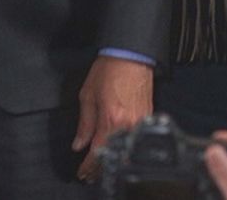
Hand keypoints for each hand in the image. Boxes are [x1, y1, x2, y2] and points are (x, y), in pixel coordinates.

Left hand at [72, 56, 152, 179]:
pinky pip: (134, 138)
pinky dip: (124, 147)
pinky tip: (117, 150)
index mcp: (111, 118)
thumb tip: (79, 143)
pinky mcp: (148, 116)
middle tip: (89, 173)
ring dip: (112, 159)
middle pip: (113, 155)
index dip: (89, 166)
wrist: (131, 54)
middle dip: (100, 168)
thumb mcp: (88, 95)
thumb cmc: (110, 69)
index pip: (98, 151)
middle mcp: (128, 123)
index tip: (82, 172)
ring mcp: (140, 121)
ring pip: (125, 150)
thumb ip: (84, 123)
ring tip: (101, 166)